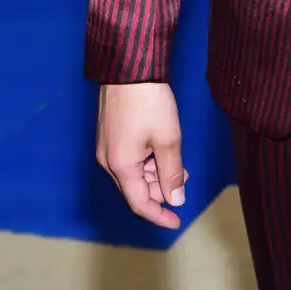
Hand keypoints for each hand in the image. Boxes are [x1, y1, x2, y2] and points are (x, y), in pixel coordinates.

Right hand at [95, 82, 187, 229]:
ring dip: (155, 175)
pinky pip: (128, 159)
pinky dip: (146, 161)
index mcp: (121, 166)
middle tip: (184, 183)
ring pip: (132, 173)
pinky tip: (162, 151)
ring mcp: (106, 146)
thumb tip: (175, 199)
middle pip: (135, 189)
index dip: (159, 215)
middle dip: (160, 192)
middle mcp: (108, 160)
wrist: (129, 67)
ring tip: (179, 165)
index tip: (177, 222)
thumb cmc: (149, 101)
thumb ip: (172, 173)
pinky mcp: (109, 133)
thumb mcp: (168, 140)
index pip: (140, 204)